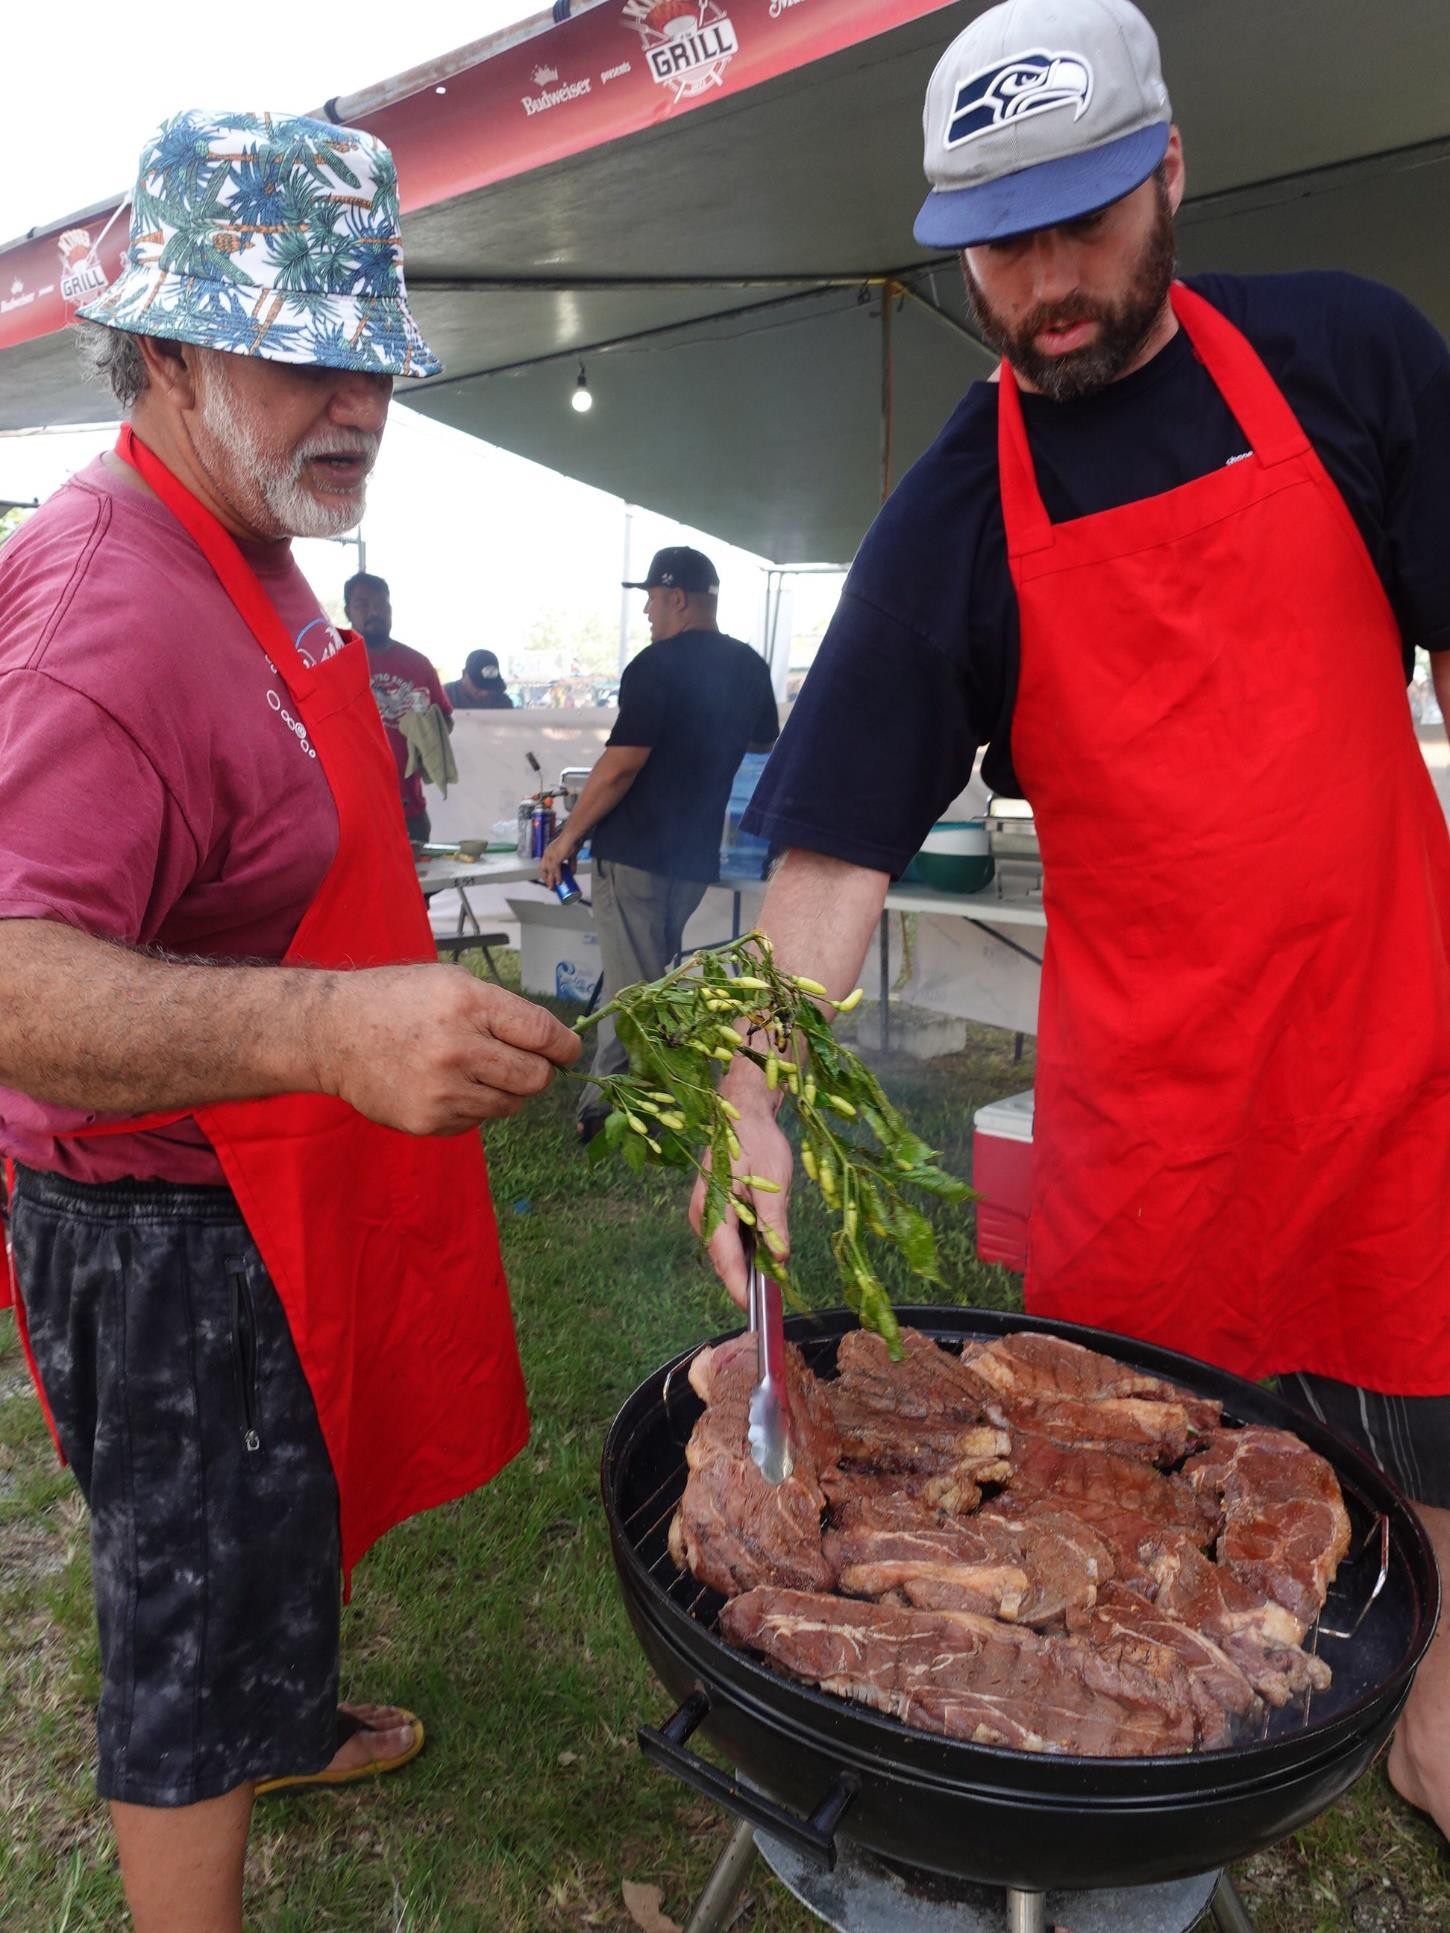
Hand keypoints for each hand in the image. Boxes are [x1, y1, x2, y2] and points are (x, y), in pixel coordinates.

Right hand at [311, 964, 580, 1133]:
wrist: (333, 1034)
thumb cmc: (396, 1001)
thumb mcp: (450, 983)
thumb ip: (501, 1010)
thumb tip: (551, 1041)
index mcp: (469, 1005)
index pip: (542, 1034)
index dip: (564, 1046)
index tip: (568, 1050)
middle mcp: (459, 1050)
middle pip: (535, 1078)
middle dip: (539, 1072)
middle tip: (522, 1062)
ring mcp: (444, 1091)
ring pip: (510, 1104)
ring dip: (504, 1090)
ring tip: (473, 1069)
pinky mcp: (430, 1122)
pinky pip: (477, 1121)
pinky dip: (472, 1106)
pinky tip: (444, 1085)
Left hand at [538, 833, 576, 888]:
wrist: (572, 836)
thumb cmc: (571, 841)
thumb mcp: (570, 855)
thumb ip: (571, 864)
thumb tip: (572, 872)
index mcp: (549, 852)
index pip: (544, 864)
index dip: (545, 872)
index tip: (548, 878)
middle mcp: (547, 854)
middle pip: (542, 869)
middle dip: (545, 878)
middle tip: (549, 885)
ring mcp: (550, 857)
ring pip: (549, 872)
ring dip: (551, 881)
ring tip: (553, 887)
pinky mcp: (555, 859)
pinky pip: (555, 871)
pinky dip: (557, 878)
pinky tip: (559, 882)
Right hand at [690, 1102, 793, 1307]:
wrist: (741, 1111)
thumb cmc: (756, 1141)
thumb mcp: (773, 1182)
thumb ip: (774, 1223)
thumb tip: (780, 1260)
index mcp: (712, 1210)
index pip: (726, 1261)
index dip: (741, 1288)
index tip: (756, 1310)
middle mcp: (702, 1216)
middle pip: (726, 1260)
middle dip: (748, 1278)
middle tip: (777, 1292)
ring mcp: (705, 1213)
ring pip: (728, 1250)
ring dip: (750, 1261)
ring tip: (775, 1264)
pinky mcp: (713, 1209)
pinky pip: (730, 1237)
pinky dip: (747, 1245)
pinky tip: (765, 1239)